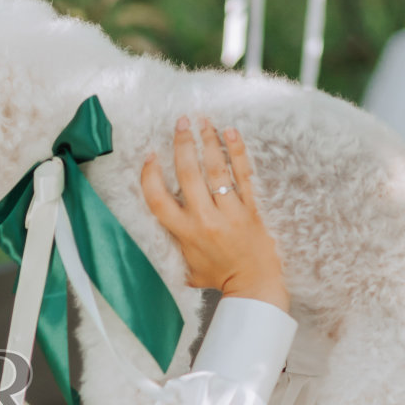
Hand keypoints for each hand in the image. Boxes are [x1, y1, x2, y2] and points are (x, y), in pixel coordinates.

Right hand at [139, 116, 288, 311]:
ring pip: (216, 170)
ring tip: (202, 120)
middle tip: (180, 122)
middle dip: (182, 144)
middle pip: (188, 174)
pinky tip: (231, 133)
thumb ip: (171, 246)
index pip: (158, 199)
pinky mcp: (252, 208)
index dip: (150, 175)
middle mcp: (205, 219)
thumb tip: (155, 230)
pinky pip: (244, 175)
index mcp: (185, 233)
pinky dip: (237, 152)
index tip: (150, 156)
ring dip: (207, 141)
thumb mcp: (185, 266)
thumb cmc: (219, 276)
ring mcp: (230, 212)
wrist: (255, 284)